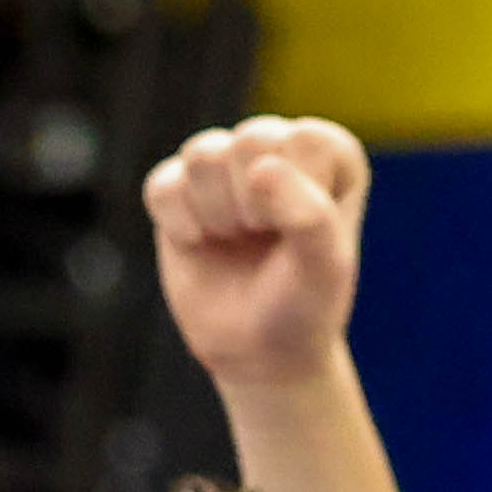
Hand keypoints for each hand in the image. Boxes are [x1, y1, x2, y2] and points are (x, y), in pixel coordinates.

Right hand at [141, 118, 375, 384]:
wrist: (259, 350)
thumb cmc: (303, 303)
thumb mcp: (324, 266)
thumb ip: (309, 214)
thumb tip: (261, 168)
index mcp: (327, 152)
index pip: (304, 142)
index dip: (297, 199)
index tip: (302, 237)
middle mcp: (276, 145)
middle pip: (250, 140)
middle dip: (255, 207)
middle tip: (265, 240)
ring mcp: (224, 163)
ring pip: (204, 154)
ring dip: (218, 214)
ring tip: (236, 240)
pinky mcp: (178, 187)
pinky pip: (164, 185)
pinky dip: (180, 224)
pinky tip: (201, 244)